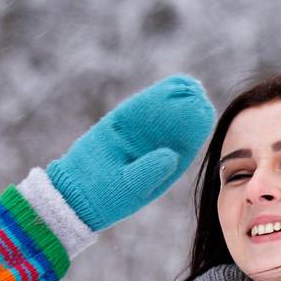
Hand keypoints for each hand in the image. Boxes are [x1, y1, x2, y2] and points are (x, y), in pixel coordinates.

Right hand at [47, 74, 215, 230]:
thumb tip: (171, 155)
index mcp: (162, 167)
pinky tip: (164, 88)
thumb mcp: (132, 187)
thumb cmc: (106, 196)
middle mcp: (151, 149)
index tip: (205, 112)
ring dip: (169, 99)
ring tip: (186, 83)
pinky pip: (134, 111)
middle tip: (198, 91)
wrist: (75, 194)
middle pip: (173, 125)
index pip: (184, 144)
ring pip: (155, 115)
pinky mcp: (116, 127)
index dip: (195, 128)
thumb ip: (150, 171)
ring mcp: (134, 137)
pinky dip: (148, 100)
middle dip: (185, 108)